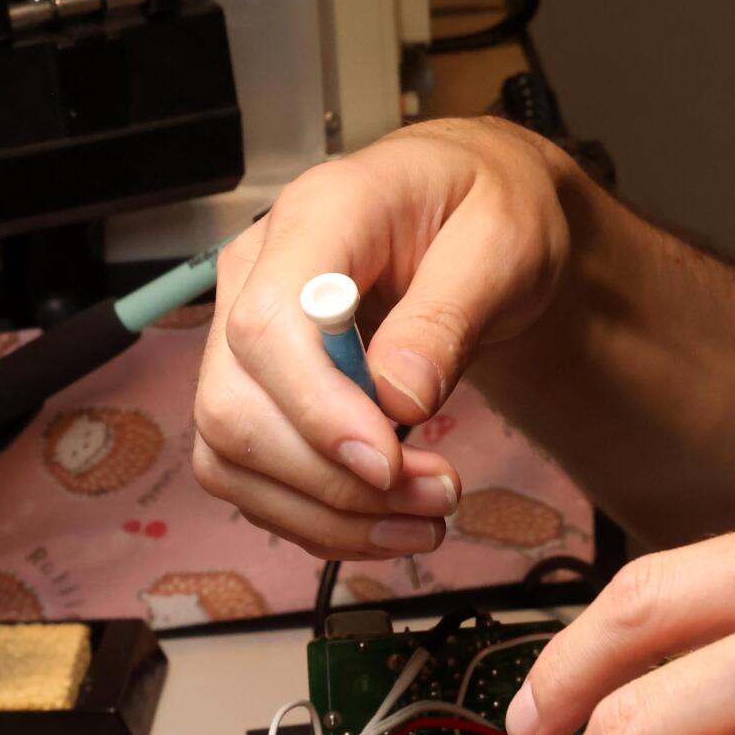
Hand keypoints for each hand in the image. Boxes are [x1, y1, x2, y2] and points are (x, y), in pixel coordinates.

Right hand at [192, 121, 574, 559]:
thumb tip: (399, 400)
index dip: (317, 409)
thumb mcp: (504, 244)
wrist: (475, 214)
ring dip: (325, 513)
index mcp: (316, 217)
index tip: (389, 461)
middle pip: (233, 406)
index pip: (267, 326)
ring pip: (231, 454)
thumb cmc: (490, 213)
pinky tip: (387, 522)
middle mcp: (254, 274)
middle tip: (437, 495)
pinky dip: (316, 518)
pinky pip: (251, 476)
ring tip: (425, 519)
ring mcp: (242, 335)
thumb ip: (448, 315)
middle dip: (332, 479)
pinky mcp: (254, 388)